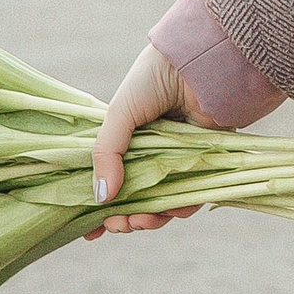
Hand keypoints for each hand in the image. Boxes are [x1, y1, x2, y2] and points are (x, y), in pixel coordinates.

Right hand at [89, 45, 202, 234]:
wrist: (199, 62)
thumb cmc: (154, 79)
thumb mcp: (120, 114)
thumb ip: (107, 153)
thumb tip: (100, 198)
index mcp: (128, 142)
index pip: (109, 181)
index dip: (98, 208)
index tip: (87, 231)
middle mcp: (152, 154)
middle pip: (135, 199)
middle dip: (122, 218)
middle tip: (114, 225)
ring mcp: (178, 160)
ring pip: (162, 203)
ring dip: (148, 219)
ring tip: (137, 221)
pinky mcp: (205, 162)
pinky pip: (191, 195)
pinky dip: (178, 208)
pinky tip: (165, 212)